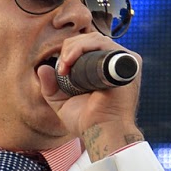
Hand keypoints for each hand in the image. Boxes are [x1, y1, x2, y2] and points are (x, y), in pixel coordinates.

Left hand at [40, 35, 145, 158]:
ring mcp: (122, 61)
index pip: (85, 46)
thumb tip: (42, 68)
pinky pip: (104, 44)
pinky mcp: (128, 62)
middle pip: (89, 39)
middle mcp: (114, 62)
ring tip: (65, 65)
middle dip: (69, 49)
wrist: (102, 132)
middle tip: (61, 69)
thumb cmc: (86, 121)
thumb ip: (50, 86)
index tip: (60, 71)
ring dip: (74, 48)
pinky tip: (72, 61)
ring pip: (95, 38)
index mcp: (102, 69)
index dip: (69, 52)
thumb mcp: (61, 102)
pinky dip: (85, 47)